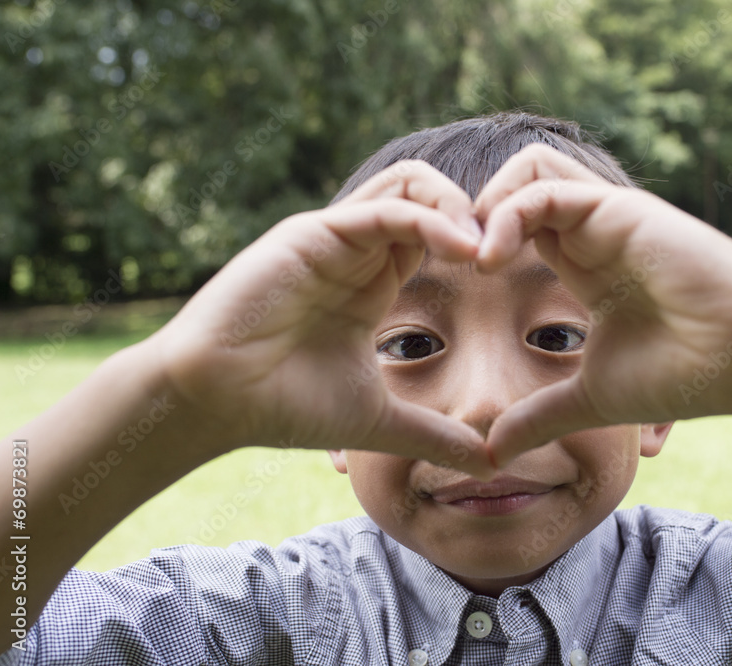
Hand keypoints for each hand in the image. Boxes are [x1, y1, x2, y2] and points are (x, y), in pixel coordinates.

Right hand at [149, 161, 493, 475]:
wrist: (215, 404)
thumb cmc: (284, 405)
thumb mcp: (377, 419)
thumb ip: (433, 435)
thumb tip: (489, 461)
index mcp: (372, 280)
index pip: (438, 233)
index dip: (480, 243)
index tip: (516, 273)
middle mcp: (356, 250)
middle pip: (428, 194)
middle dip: (477, 213)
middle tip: (508, 252)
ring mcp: (333, 237)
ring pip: (408, 185)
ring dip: (457, 206)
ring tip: (488, 248)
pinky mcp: (311, 235)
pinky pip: (381, 210)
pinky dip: (428, 220)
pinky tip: (462, 250)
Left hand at [474, 144, 731, 464]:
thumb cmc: (683, 374)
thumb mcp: (591, 398)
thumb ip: (540, 417)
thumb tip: (493, 452)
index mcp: (582, 263)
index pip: (514, 225)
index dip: (473, 243)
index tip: (446, 284)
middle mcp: (591, 231)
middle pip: (515, 184)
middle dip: (469, 213)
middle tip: (448, 263)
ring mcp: (606, 216)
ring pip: (528, 168)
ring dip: (485, 204)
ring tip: (468, 258)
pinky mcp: (622, 210)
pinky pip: (546, 189)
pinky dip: (507, 214)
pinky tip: (490, 260)